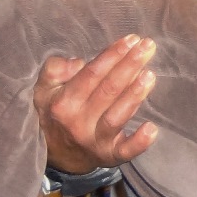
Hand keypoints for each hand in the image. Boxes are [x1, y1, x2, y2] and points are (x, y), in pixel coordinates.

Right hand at [32, 35, 158, 173]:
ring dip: (135, 95)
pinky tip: (152, 128)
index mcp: (64, 102)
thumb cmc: (56, 112)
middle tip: (147, 46)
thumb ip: (54, 70)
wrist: (57, 155)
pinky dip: (139, 143)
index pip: (92, 74)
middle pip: (108, 90)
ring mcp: (95, 141)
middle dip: (129, 66)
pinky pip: (125, 152)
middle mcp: (79, 122)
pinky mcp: (110, 156)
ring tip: (150, 75)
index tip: (131, 40)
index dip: (112, 55)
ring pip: (117, 116)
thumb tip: (77, 63)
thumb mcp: (44, 89)